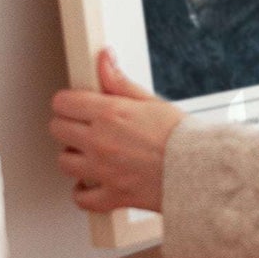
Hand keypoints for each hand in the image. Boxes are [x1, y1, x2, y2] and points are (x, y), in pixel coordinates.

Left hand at [49, 48, 184, 214]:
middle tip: (83, 125)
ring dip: (74, 156)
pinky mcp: (111, 195)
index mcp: (110, 114)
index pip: (63, 102)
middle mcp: (100, 142)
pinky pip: (81, 198)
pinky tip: (90, 182)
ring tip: (89, 152)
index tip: (75, 104)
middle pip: (57, 129)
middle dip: (68, 125)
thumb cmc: (181, 137)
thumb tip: (104, 59)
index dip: (68, 101)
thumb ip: (119, 82)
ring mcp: (103, 171)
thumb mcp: (150, 101)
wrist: (200, 170)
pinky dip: (83, 192)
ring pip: (64, 162)